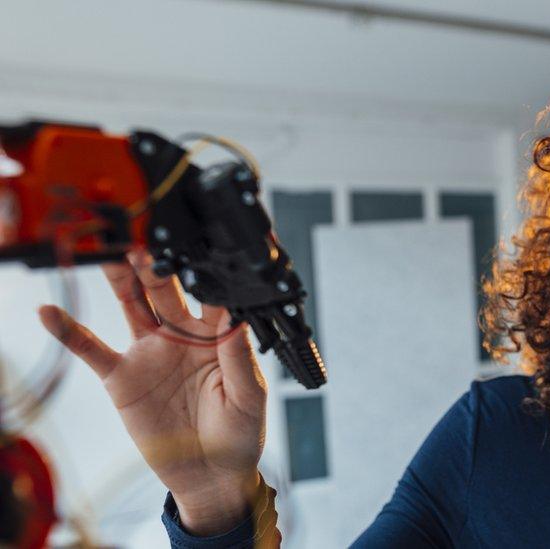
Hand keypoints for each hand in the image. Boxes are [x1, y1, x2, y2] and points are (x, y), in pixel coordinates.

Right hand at [37, 249, 268, 533]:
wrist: (210, 476)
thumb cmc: (238, 434)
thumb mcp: (249, 397)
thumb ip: (240, 358)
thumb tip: (238, 318)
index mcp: (217, 334)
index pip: (211, 294)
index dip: (204, 271)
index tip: (197, 249)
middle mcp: (182, 334)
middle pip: (165, 288)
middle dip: (155, 262)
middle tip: (145, 238)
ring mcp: (150, 351)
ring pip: (131, 304)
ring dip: (120, 278)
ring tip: (108, 251)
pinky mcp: (122, 376)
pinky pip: (92, 349)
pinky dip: (69, 330)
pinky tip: (50, 311)